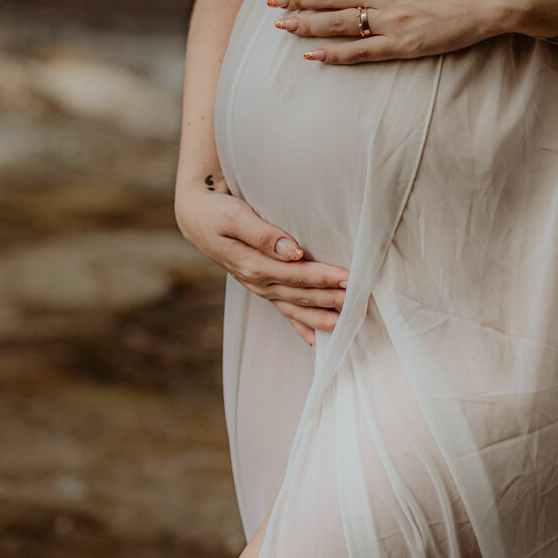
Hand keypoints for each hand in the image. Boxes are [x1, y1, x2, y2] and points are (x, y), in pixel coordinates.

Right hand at [174, 182, 347, 347]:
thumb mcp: (236, 217)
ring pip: (296, 308)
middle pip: (301, 295)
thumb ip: (264, 234)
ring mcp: (261, 288)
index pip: (296, 275)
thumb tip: (293, 250)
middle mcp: (259, 282)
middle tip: (359, 300)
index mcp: (254, 265)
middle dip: (330, 299)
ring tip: (348, 324)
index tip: (349, 278)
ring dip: (321, 317)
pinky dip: (302, 328)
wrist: (197, 217)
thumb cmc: (218, 213)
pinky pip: (286, 312)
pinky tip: (318, 344)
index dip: (323, 277)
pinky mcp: (264, 286)